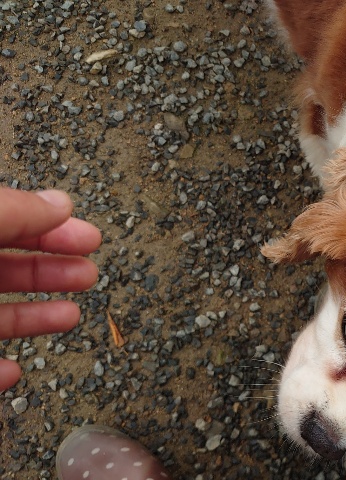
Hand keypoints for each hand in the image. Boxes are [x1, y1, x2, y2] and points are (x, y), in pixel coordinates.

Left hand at [0, 188, 101, 389]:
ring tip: (72, 317)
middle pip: (3, 269)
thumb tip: (61, 204)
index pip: (7, 222)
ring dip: (34, 319)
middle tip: (89, 273)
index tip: (90, 236)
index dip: (49, 227)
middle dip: (52, 271)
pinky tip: (14, 371)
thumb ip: (12, 213)